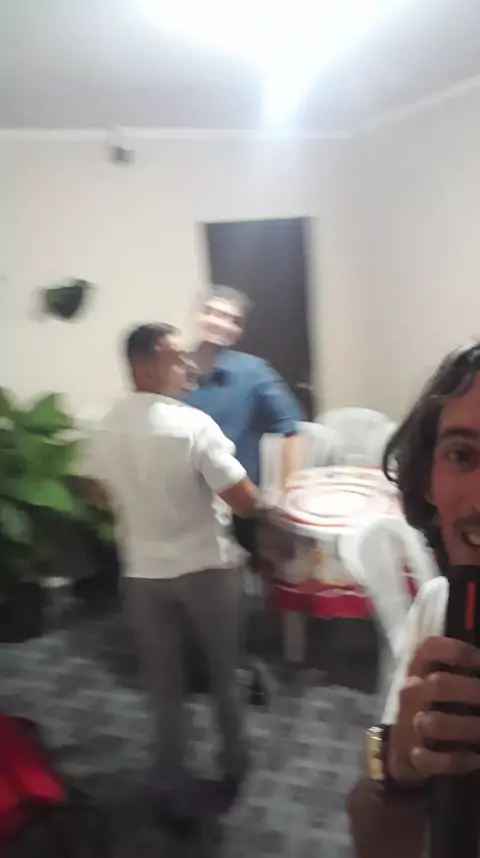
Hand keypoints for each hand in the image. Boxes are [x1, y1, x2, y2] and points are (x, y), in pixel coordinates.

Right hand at [389, 636, 479, 781]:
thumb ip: (462, 673)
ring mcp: (409, 723)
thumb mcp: (442, 679)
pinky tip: (477, 759)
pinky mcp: (412, 755)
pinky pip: (432, 759)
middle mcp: (411, 692)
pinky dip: (458, 760)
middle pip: (438, 684)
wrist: (403, 745)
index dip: (459, 651)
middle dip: (474, 691)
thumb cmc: (434, 703)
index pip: (429, 648)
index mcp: (418, 668)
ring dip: (469, 728)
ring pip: (434, 724)